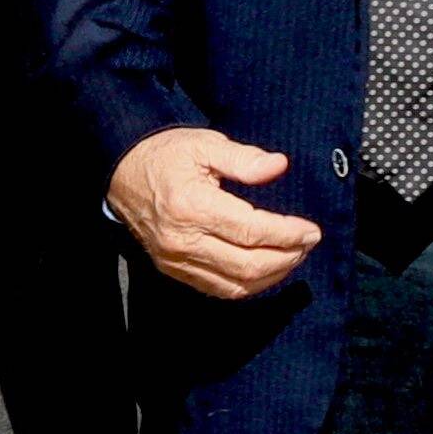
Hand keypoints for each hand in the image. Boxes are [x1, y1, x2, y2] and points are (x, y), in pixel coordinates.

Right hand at [108, 127, 323, 299]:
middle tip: (307, 243)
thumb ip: (243, 158)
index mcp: (192, 206)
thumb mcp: (203, 144)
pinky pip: (218, 289)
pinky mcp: (172, 269)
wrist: (120, 173)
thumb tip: (279, 166)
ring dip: (272, 275)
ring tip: (291, 257)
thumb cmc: (165, 155)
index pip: (252, 231)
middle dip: (287, 257)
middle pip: (248, 264)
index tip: (311, 230)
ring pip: (236, 284)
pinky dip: (247, 285)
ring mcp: (175, 259)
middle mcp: (183, 239)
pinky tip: (264, 271)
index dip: (288, 234)